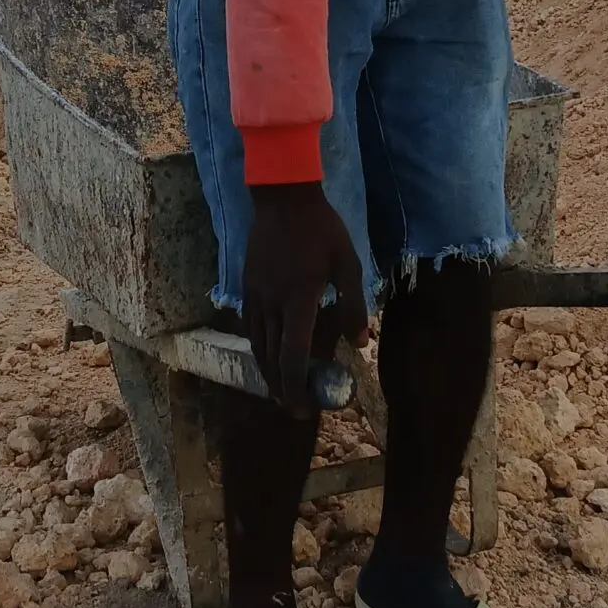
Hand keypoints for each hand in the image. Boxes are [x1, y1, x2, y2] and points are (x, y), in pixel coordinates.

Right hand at [242, 182, 368, 417]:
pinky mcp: (248, 287)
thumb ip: (354, 307)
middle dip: (281, 389)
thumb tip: (360, 344)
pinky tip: (269, 353)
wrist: (282, 198)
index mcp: (298, 302)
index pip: (293, 358)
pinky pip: (251, 327)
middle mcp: (271, 305)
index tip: (304, 409)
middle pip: (271, 360)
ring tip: (281, 388)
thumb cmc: (321, 230)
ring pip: (257, 346)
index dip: (296, 389)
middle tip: (294, 408)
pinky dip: (260, 348)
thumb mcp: (349, 265)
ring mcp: (255, 296)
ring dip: (268, 372)